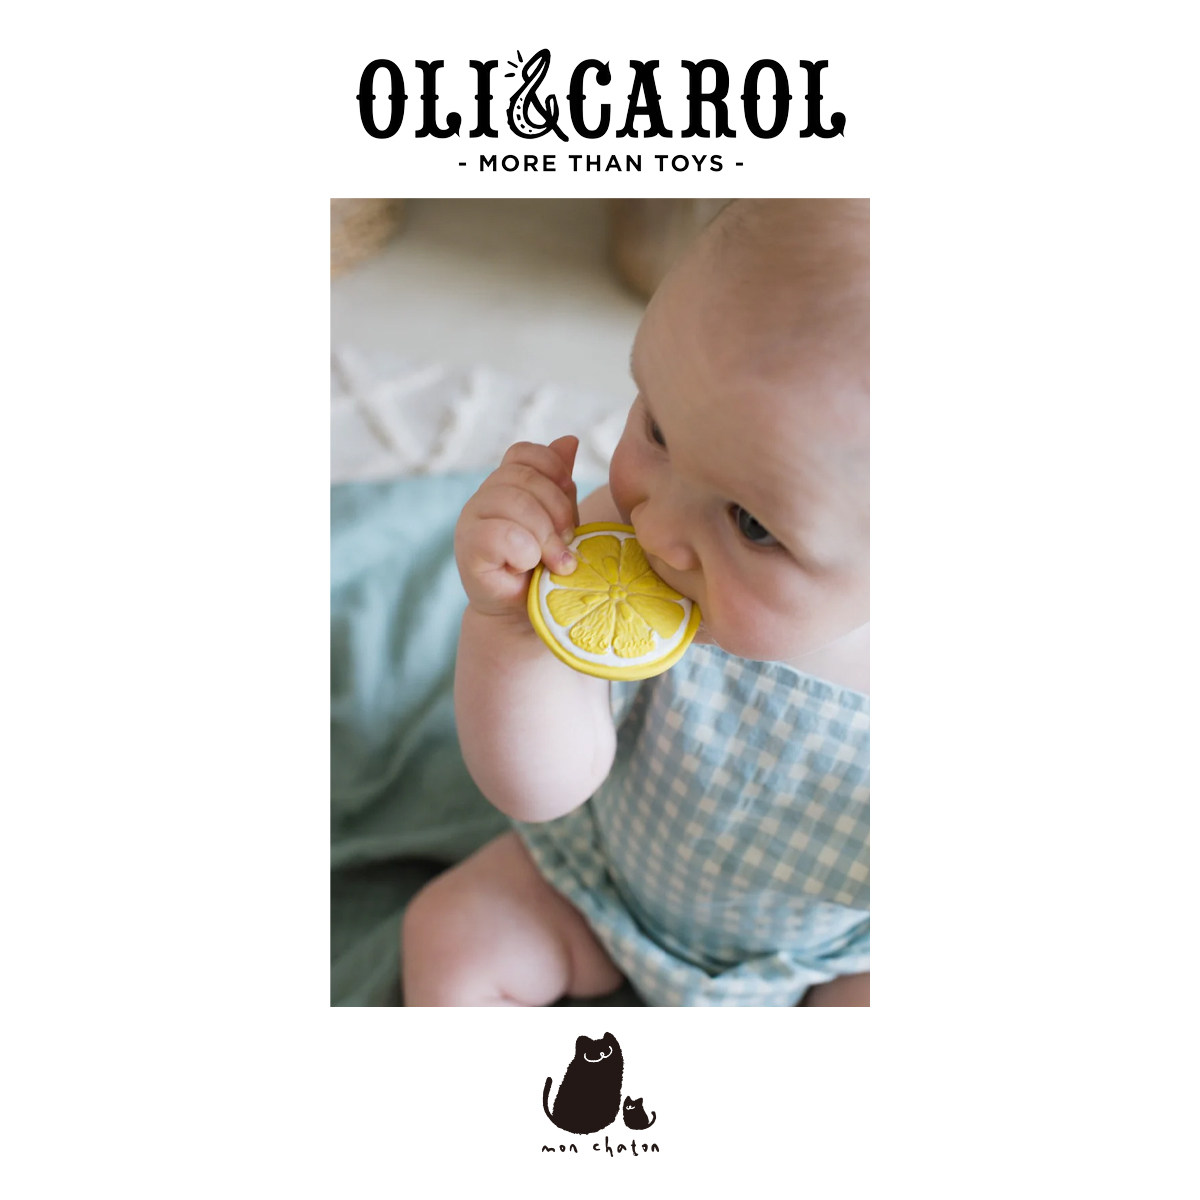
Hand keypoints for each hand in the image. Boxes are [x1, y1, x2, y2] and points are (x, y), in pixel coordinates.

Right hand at [455, 435, 581, 618]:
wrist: (528, 616)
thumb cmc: (545, 569)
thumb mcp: (561, 522)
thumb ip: (560, 485)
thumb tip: (569, 441)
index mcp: (506, 484)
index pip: (525, 453)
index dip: (552, 469)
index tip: (570, 499)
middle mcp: (484, 496)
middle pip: (524, 477)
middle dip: (558, 509)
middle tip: (569, 542)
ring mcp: (471, 520)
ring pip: (513, 502)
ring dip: (545, 534)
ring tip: (557, 561)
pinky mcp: (468, 548)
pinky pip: (499, 533)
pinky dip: (524, 551)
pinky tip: (528, 567)